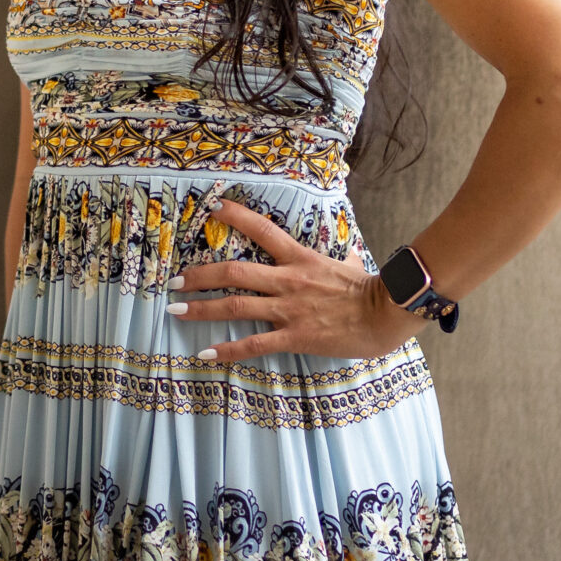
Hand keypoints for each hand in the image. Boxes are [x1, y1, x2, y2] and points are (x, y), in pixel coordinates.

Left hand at [168, 197, 422, 361]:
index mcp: (300, 259)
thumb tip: (351, 257)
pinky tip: (205, 354)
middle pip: (234, 272)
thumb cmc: (371, 290)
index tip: (212, 207)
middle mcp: (287, 280)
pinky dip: (227, 350)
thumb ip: (344, 261)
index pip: (263, 229)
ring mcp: (288, 309)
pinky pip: (253, 344)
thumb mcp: (352, 266)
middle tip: (174, 280)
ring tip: (175, 310)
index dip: (236, 215)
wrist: (387, 314)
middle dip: (199, 276)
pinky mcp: (294, 336)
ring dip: (201, 308)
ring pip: (235, 306)